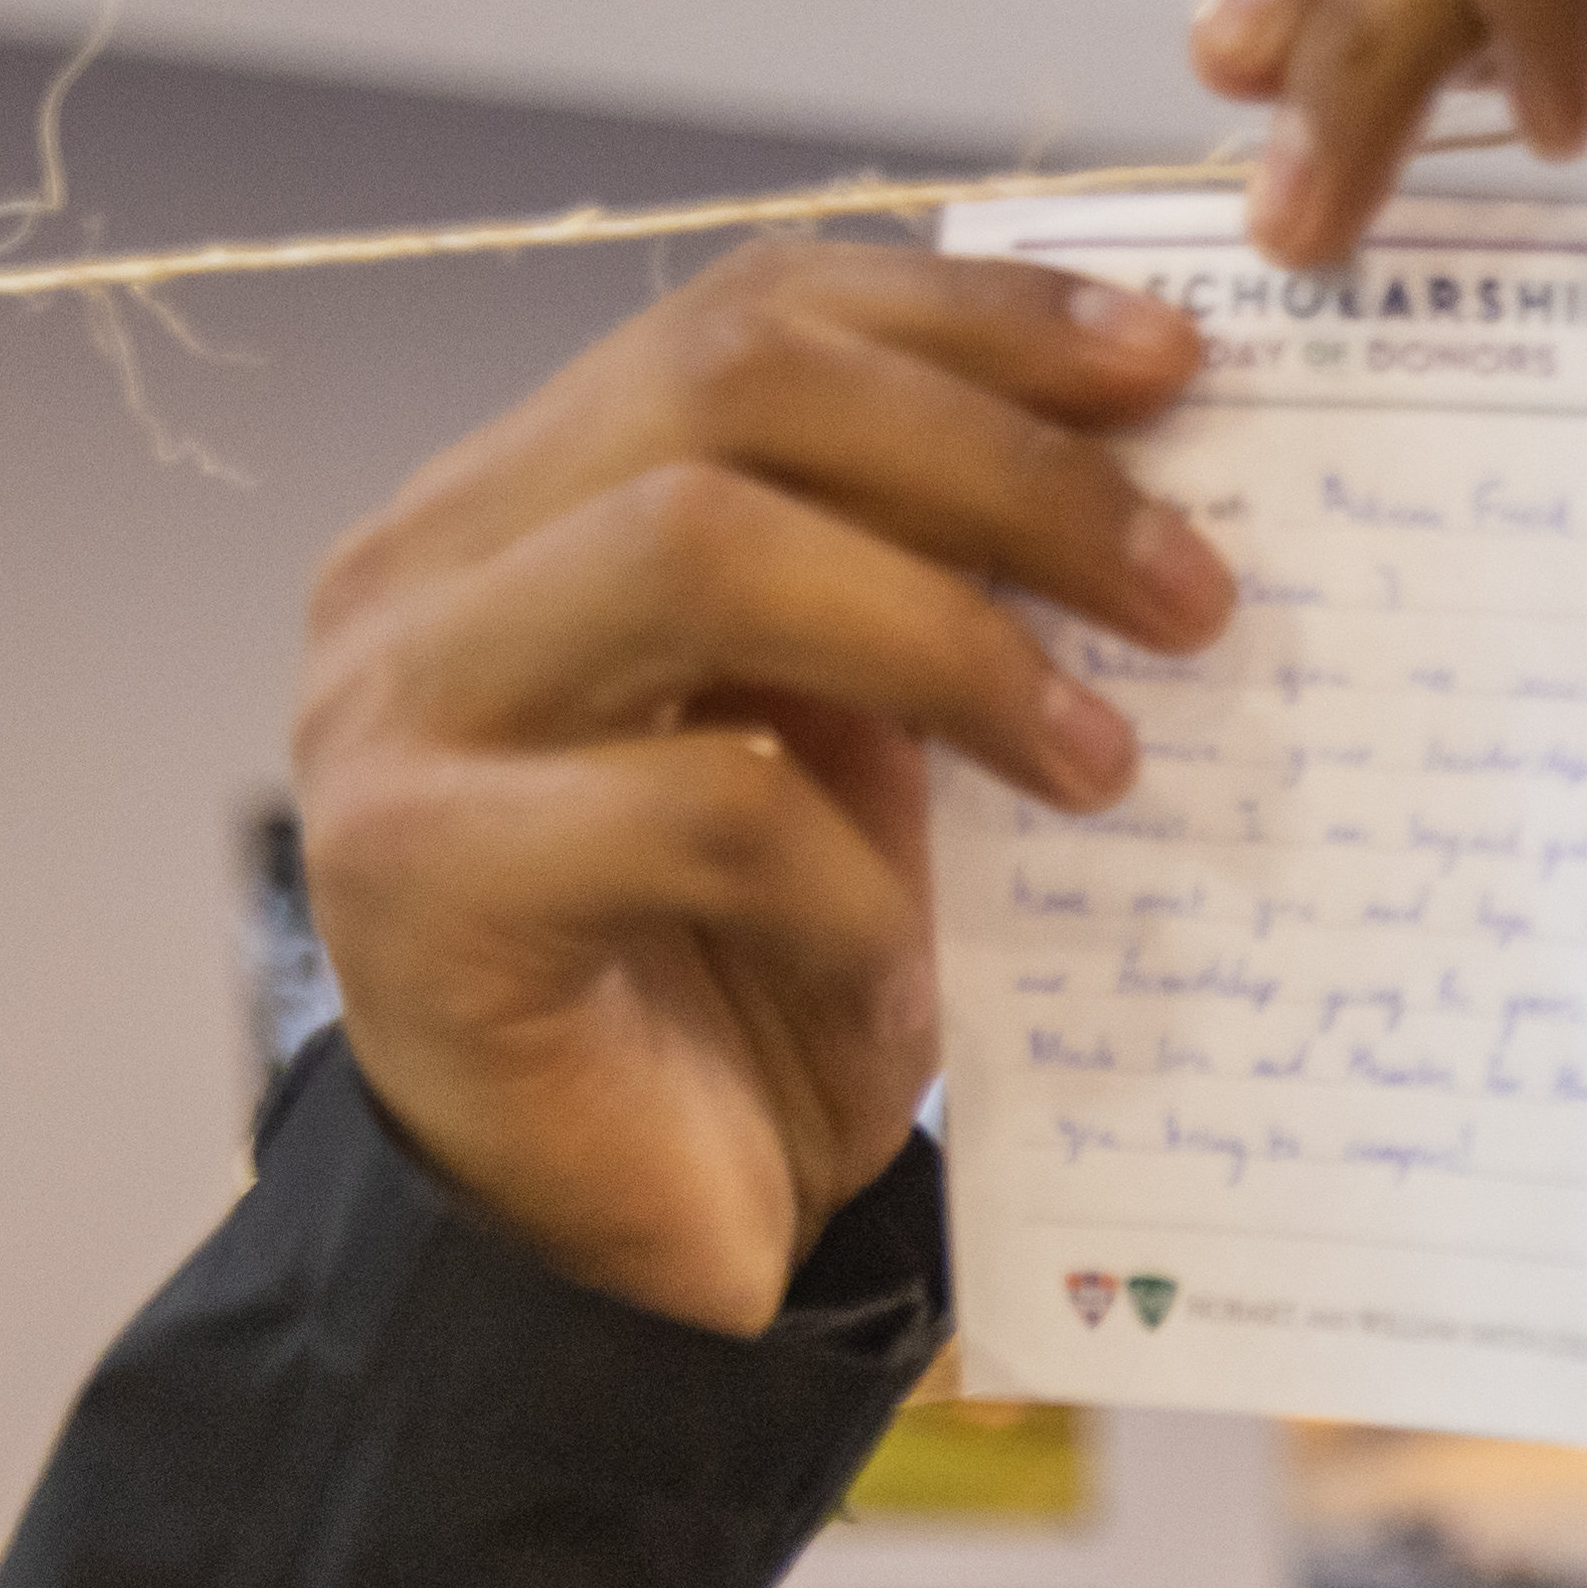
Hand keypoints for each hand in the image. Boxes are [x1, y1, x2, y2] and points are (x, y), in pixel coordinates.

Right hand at [285, 247, 1231, 1335]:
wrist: (609, 1272)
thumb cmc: (747, 1002)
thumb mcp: (856, 760)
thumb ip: (917, 600)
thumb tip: (1139, 468)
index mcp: (525, 502)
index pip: (748, 316)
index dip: (972, 318)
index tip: (1175, 367)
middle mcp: (427, 571)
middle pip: (731, 388)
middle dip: (1000, 465)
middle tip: (1189, 590)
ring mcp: (397, 716)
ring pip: (699, 548)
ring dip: (951, 642)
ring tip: (1102, 766)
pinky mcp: (423, 881)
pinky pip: (699, 808)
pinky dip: (852, 885)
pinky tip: (911, 984)